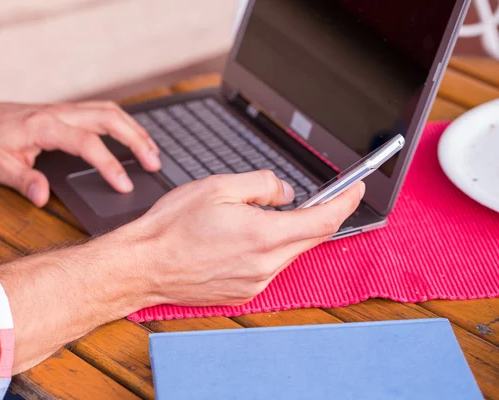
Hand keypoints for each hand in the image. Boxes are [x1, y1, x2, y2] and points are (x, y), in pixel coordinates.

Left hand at [0, 101, 160, 205]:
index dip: (109, 164)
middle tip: (154, 164)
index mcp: (43, 126)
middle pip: (109, 117)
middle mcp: (58, 112)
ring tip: (152, 151)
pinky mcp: (66, 112)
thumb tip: (44, 198)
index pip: (86, 143)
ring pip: (109, 111)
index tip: (124, 185)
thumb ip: (24, 182)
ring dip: (134, 129)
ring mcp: (64, 110)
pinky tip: (131, 138)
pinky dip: (122, 123)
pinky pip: (101, 112)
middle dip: (136, 139)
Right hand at [120, 171, 364, 306]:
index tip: (356, 188)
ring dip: (289, 231)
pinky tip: (246, 238)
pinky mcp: (243, 293)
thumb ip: (262, 184)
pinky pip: (271, 267)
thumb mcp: (218, 186)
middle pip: (311, 238)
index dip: (346, 201)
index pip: (323, 220)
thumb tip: (286, 193)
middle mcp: (264, 266)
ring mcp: (255, 283)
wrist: (143, 266)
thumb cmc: (172, 227)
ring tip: (262, 215)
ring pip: (290, 252)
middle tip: (319, 195)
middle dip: (320, 214)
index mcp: (262, 235)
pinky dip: (271, 249)